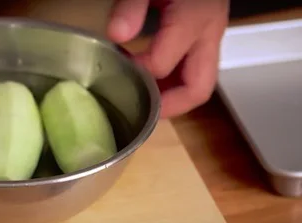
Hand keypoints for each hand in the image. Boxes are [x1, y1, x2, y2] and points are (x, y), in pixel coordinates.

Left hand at [107, 0, 229, 117]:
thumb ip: (132, 5)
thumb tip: (116, 34)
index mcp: (193, 18)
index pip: (161, 65)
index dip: (135, 75)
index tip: (113, 71)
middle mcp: (208, 31)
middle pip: (198, 88)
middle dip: (168, 107)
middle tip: (138, 110)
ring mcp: (211, 35)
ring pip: (199, 82)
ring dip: (171, 97)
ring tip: (141, 98)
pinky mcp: (206, 35)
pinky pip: (195, 70)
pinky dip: (174, 83)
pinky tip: (149, 80)